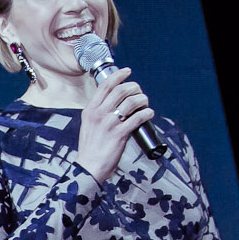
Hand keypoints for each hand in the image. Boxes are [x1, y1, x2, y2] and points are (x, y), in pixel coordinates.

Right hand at [78, 67, 154, 183]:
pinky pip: (137, 118)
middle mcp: (98, 114)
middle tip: (139, 92)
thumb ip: (98, 113)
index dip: (118, 75)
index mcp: (90, 110)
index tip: (127, 71)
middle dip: (134, 87)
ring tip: (145, 103)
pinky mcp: (119, 134)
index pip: (105, 85)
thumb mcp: (89, 125)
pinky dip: (146, 113)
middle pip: (121, 90)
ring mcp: (109, 124)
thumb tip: (116, 103)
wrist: (89, 168)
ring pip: (131, 101)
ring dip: (142, 99)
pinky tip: (149, 114)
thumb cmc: (91, 149)